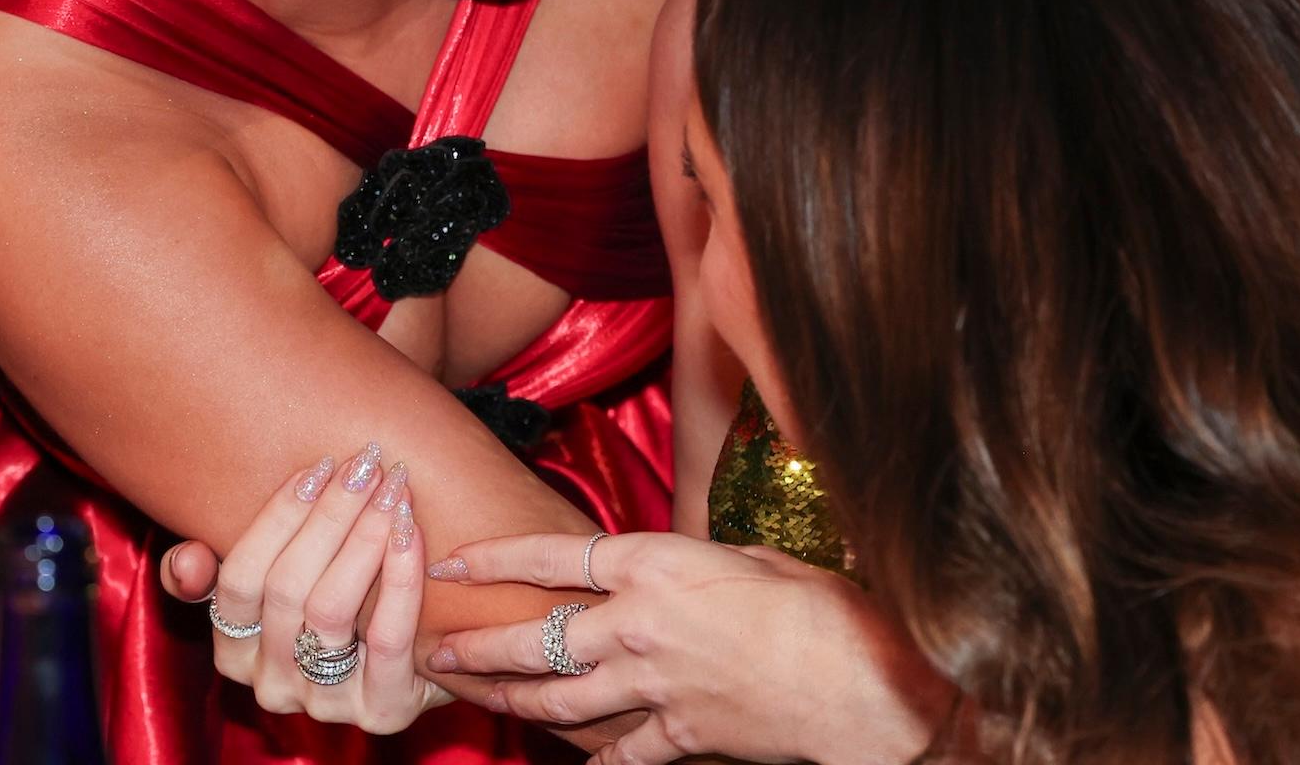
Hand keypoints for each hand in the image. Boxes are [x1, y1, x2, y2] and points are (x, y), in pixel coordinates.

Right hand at [199, 445, 449, 732]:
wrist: (423, 661)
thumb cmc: (344, 604)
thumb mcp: (277, 588)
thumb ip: (218, 573)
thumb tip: (187, 559)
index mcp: (234, 653)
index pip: (238, 579)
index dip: (277, 518)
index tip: (318, 466)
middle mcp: (271, 685)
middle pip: (287, 586)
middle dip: (330, 514)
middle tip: (365, 463)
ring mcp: (325, 703)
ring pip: (330, 608)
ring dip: (363, 536)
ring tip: (391, 489)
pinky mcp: (381, 712)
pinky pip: (386, 637)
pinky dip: (399, 576)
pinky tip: (410, 530)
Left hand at [425, 531, 946, 764]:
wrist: (861, 685)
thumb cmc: (822, 608)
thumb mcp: (752, 558)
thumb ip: (694, 565)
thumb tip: (669, 568)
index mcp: (659, 564)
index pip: (556, 554)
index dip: (499, 556)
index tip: (455, 558)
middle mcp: (641, 624)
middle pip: (537, 636)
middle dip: (481, 643)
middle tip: (438, 647)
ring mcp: (654, 685)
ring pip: (560, 698)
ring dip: (511, 698)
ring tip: (476, 696)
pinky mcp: (679, 735)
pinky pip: (619, 751)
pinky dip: (594, 757)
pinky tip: (573, 761)